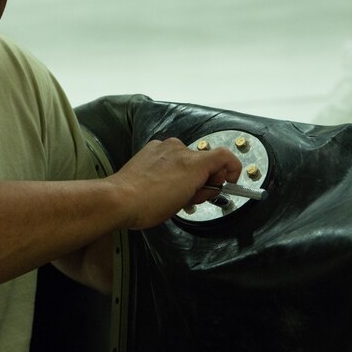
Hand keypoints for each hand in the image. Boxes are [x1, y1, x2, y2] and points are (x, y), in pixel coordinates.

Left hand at [109, 138, 242, 229]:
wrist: (119, 199)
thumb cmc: (150, 204)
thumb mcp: (185, 202)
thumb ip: (203, 189)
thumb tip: (209, 185)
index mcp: (193, 163)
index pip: (225, 156)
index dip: (232, 169)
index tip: (229, 180)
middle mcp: (180, 149)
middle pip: (205, 159)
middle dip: (205, 177)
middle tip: (195, 196)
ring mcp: (164, 147)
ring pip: (187, 158)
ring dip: (187, 172)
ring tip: (175, 193)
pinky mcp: (151, 148)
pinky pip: (170, 155)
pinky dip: (172, 166)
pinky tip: (163, 182)